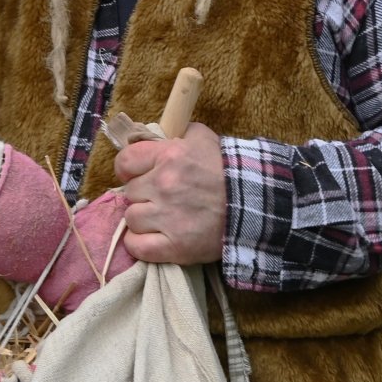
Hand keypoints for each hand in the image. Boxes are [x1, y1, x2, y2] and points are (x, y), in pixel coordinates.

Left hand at [114, 121, 224, 264]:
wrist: (257, 207)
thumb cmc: (229, 171)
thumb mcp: (205, 140)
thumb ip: (178, 134)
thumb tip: (156, 137)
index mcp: (170, 156)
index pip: (124, 162)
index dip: (128, 170)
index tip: (138, 175)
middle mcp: (164, 185)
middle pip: (129, 193)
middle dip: (142, 195)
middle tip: (161, 198)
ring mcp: (168, 218)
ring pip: (132, 219)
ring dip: (144, 220)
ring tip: (162, 219)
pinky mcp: (174, 247)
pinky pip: (137, 247)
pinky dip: (141, 244)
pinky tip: (153, 239)